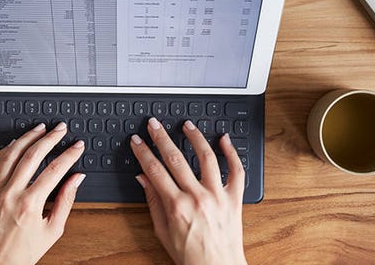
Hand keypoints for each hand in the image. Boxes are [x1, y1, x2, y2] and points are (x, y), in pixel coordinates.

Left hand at [0, 122, 85, 264]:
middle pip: (32, 155)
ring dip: (26, 138)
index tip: (77, 146)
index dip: (69, 154)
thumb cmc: (22, 253)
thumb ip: (66, 201)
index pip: (55, 169)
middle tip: (60, 129)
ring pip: (10, 154)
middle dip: (49, 138)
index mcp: (30, 205)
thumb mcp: (52, 230)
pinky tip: (14, 144)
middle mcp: (10, 195)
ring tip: (39, 129)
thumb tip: (76, 179)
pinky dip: (4, 151)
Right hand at [131, 118, 246, 264]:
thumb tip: (143, 179)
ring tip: (187, 125)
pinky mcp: (234, 198)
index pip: (155, 171)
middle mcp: (197, 198)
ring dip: (195, 137)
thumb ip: (153, 202)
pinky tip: (224, 139)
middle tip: (154, 124)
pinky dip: (231, 153)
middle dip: (161, 138)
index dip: (144, 152)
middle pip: (176, 159)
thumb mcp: (162, 232)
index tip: (138, 141)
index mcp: (177, 207)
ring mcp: (218, 196)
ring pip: (206, 158)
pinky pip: (236, 171)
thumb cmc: (190, 255)